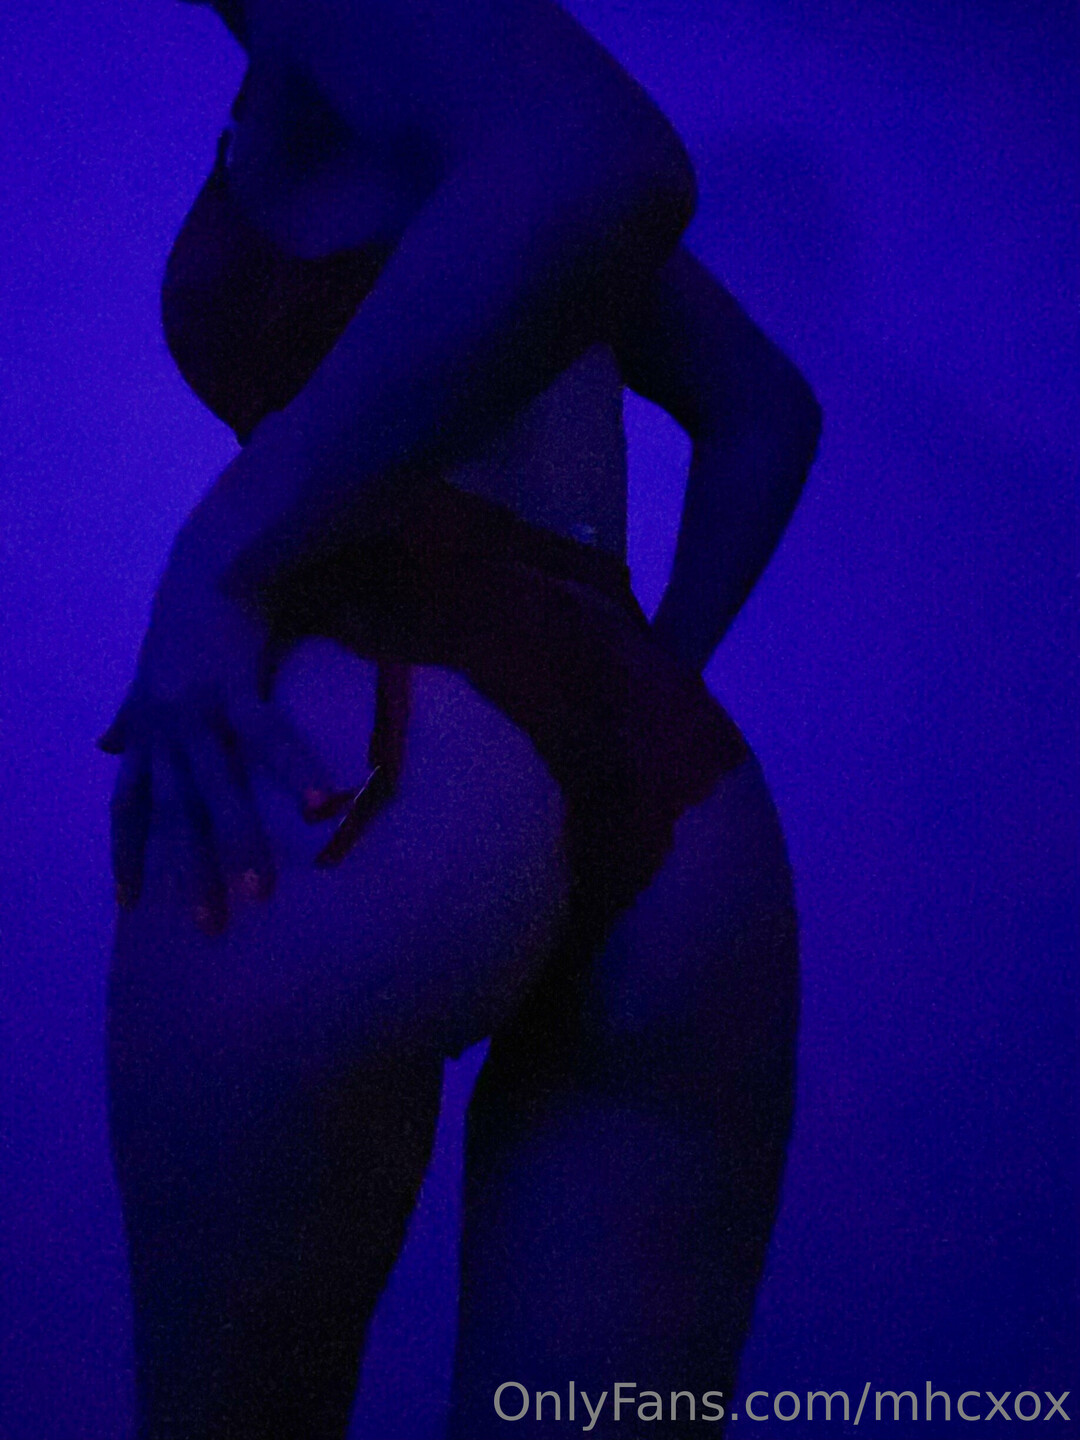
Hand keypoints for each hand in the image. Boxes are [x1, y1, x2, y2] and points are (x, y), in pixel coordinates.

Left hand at [99, 549, 342, 933]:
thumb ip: (130, 714)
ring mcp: (195, 709)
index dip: (127, 852)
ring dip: (236, 841)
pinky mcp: (233, 685)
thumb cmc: (188, 623)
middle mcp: (163, 728)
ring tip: (260, 890)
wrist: (210, 562)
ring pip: (215, 788)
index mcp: (146, 730)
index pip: (128, 803)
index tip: (129, 902)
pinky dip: (292, 770)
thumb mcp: (149, 676)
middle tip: (208, 924)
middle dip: (186, 870)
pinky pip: (266, 736)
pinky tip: (319, 805)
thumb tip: (105, 744)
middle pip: (172, 812)